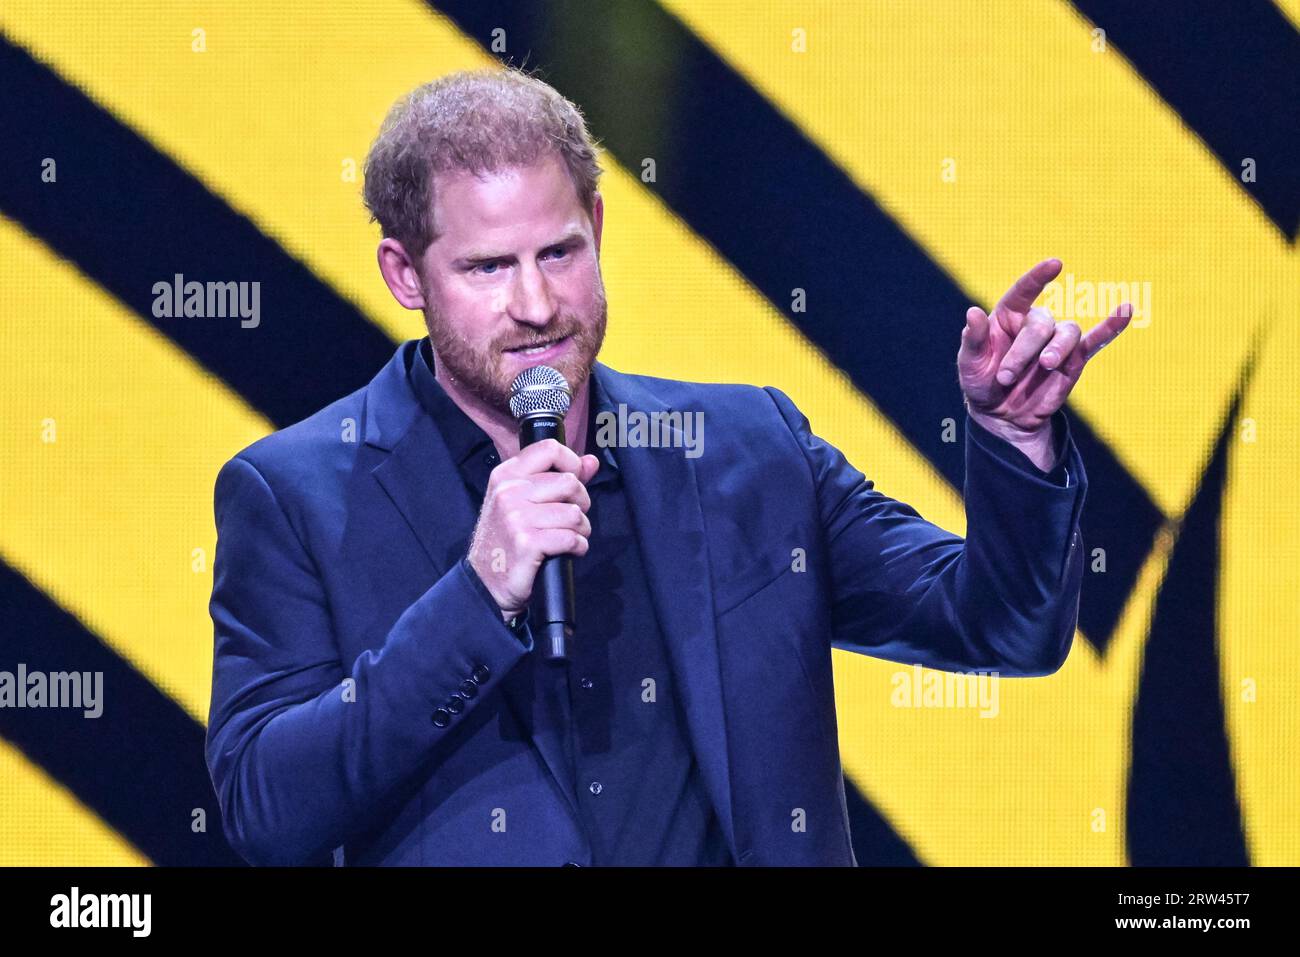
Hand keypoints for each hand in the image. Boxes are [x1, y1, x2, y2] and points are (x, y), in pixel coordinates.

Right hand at [467, 438, 599, 618]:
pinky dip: (578, 546)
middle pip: (569, 482)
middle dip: (581, 502)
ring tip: (569, 537)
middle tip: (571, 518)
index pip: (550, 449)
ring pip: (574, 513)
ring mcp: (516, 517)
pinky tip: (568, 551)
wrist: (485, 583)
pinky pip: (571, 538)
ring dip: (581, 529)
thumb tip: (591, 461)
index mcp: (506, 475)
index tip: (575, 481)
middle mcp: (509, 492)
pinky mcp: (527, 543)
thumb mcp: (523, 502)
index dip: (573, 463)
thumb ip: (557, 477)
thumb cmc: (506, 539)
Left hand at [957, 258, 1130, 464]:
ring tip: (1045, 365)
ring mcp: (1056, 341)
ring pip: (1067, 332)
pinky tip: (1126, 310)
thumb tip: (973, 312)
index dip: (1038, 277)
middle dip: (1023, 350)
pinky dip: (1111, 327)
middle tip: (1006, 376)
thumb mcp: (969, 363)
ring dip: (1056, 349)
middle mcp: (1035, 323)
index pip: (1024, 291)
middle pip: (1041, 323)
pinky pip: (1096, 340)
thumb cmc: (982, 383)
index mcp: (1009, 316)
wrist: (1001, 416)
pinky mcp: (1074, 360)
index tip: (1056, 264)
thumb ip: (974, 339)